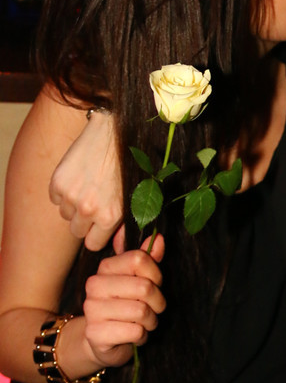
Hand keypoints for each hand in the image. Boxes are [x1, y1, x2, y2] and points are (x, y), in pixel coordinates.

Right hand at [49, 108, 122, 250]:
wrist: (113, 132)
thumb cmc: (129, 166)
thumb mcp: (134, 198)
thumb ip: (124, 227)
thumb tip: (119, 249)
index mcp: (109, 216)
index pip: (92, 244)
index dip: (96, 235)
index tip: (100, 225)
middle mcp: (88, 209)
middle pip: (77, 231)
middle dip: (85, 222)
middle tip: (95, 203)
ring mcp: (70, 195)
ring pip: (65, 214)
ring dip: (73, 206)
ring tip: (88, 187)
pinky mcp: (57, 181)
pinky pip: (55, 198)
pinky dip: (63, 191)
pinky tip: (78, 178)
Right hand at [81, 228, 165, 368]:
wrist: (101, 341)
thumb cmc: (125, 307)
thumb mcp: (137, 281)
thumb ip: (147, 259)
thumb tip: (158, 238)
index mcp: (105, 268)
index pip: (139, 259)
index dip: (156, 275)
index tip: (154, 285)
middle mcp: (94, 285)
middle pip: (144, 287)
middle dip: (158, 303)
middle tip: (153, 310)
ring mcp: (92, 309)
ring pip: (141, 311)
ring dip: (150, 322)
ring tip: (143, 323)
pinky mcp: (95, 333)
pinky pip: (134, 332)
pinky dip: (141, 336)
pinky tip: (133, 335)